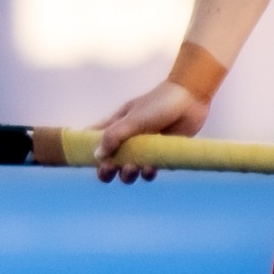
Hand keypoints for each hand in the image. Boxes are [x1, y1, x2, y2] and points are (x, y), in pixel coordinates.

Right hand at [93, 80, 211, 183]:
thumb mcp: (132, 119)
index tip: (83, 159)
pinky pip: (149, 170)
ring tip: (133, 168)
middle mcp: (127, 138)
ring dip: (127, 173)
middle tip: (110, 170)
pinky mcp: (159, 154)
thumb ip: (114, 136)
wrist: (190, 99)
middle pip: (109, 161)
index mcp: (116, 125)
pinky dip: (147, 172)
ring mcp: (143, 147)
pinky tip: (151, 169)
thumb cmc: (158, 104)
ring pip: (128, 169)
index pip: (93, 138)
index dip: (86, 150)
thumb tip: (97, 156)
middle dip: (107, 170)